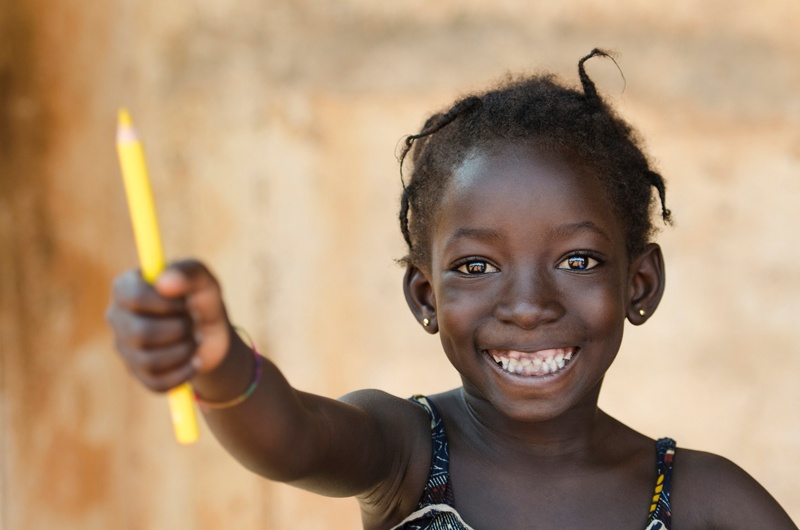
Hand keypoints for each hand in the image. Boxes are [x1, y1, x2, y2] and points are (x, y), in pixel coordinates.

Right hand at [106, 259, 230, 391]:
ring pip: (148, 360)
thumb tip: (162, 282)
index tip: (185, 302)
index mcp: (126, 287)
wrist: (212, 335)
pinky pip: (156, 382)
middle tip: (191, 323)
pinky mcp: (137, 373)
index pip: (133, 297)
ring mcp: (124, 347)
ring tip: (193, 341)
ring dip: (183, 351)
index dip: (166, 303)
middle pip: (140, 333)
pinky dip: (183, 373)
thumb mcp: (204, 281)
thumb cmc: (202, 300)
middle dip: (178, 330)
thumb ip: (189, 273)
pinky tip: (194, 362)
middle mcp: (117, 316)